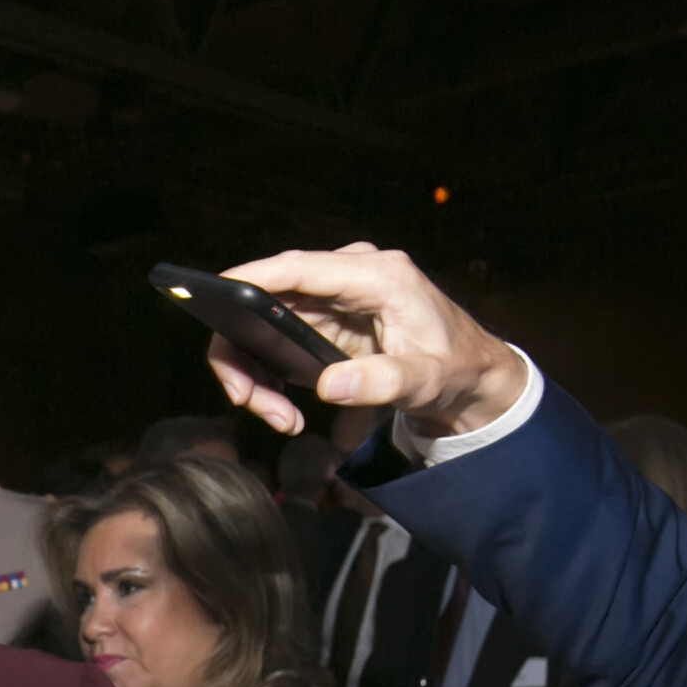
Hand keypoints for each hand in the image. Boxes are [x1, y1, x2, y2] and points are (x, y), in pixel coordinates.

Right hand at [205, 244, 529, 439]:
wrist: (470, 375)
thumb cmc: (454, 368)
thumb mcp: (426, 380)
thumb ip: (382, 382)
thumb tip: (331, 385)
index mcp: (377, 275)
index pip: (301, 267)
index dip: (254, 276)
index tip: (216, 291)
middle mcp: (349, 277)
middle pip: (269, 298)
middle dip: (245, 352)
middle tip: (246, 401)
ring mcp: (333, 297)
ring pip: (263, 323)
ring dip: (254, 373)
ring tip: (280, 419)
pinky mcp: (323, 319)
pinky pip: (274, 341)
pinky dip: (269, 377)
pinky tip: (286, 411)